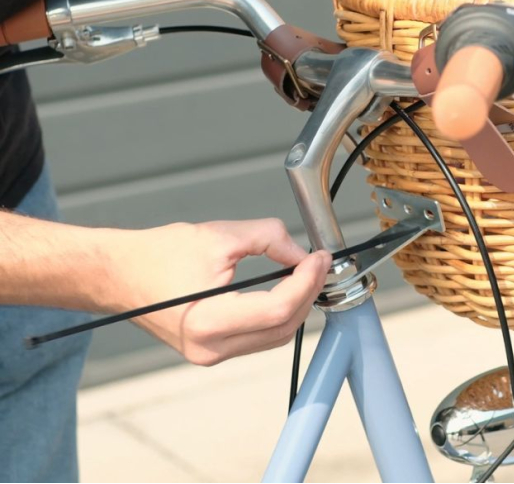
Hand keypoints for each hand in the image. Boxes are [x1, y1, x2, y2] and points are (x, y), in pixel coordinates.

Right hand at [105, 219, 330, 365]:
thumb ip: (269, 239)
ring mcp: (210, 355)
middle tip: (317, 263)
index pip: (279, 308)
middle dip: (308, 293)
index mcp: (209, 322)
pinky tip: (284, 289)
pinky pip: (259, 338)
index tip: (319, 257)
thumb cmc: (157, 254)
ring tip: (305, 274)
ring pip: (275, 337)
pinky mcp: (211, 352)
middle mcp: (211, 348)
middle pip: (283, 327)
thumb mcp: (219, 235)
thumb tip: (301, 252)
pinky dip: (277, 315)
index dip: (307, 280)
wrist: (117, 275)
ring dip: (296, 306)